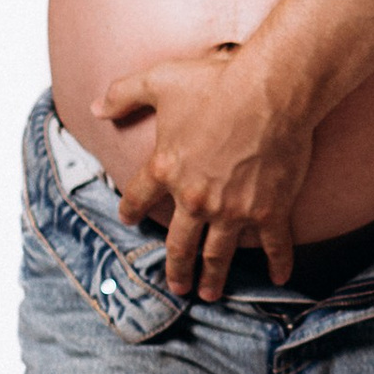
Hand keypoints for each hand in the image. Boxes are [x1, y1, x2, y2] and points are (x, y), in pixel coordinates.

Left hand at [96, 46, 312, 301]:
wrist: (269, 93)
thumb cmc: (216, 83)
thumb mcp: (159, 80)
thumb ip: (124, 94)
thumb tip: (96, 106)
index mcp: (166, 168)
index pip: (139, 197)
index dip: (131, 209)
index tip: (130, 220)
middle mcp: (195, 198)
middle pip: (179, 242)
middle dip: (176, 267)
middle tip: (177, 285)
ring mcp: (232, 209)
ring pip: (218, 254)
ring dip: (213, 277)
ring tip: (211, 294)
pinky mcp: (269, 211)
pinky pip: (273, 245)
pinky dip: (278, 264)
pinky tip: (278, 279)